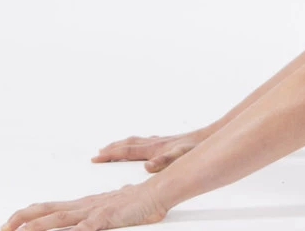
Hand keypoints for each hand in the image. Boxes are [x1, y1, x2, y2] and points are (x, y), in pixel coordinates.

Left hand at [1, 181, 166, 230]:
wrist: (157, 192)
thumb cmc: (138, 202)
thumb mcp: (113, 210)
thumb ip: (100, 216)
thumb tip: (94, 219)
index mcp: (83, 205)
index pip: (48, 208)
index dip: (27, 215)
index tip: (10, 223)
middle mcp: (83, 207)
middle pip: (45, 212)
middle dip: (21, 220)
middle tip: (2, 228)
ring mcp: (93, 212)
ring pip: (58, 220)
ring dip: (37, 228)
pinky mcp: (105, 219)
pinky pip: (84, 229)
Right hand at [92, 129, 209, 172]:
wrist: (209, 136)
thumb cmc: (195, 148)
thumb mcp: (180, 156)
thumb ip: (164, 162)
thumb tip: (147, 167)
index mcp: (153, 148)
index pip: (126, 151)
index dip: (110, 155)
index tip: (95, 157)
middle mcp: (154, 143)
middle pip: (127, 144)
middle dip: (112, 149)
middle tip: (98, 153)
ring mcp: (161, 141)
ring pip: (136, 141)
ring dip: (122, 144)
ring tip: (113, 147)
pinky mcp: (168, 141)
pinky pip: (145, 141)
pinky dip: (137, 143)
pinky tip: (141, 145)